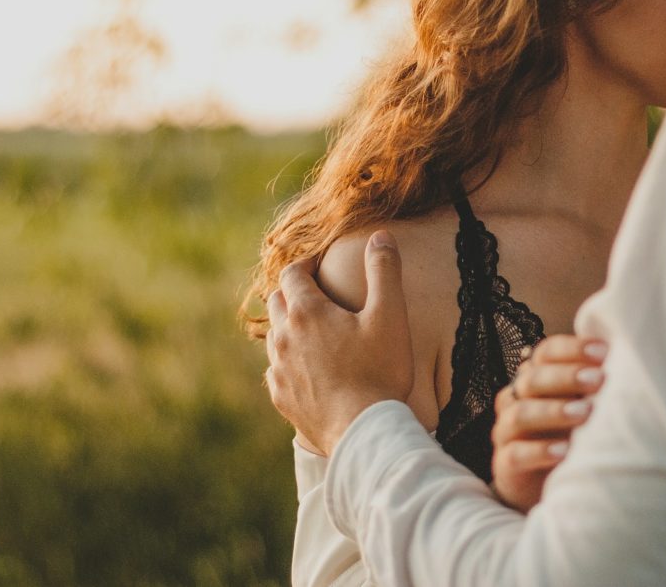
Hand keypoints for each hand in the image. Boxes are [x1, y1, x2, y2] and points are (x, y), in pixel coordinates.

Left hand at [265, 231, 413, 454]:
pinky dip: (288, 361)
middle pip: (276, 301)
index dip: (304, 264)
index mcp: (307, 311)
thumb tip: (380, 235)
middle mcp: (284, 337)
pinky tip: (308, 369)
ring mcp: (279, 369)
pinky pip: (276, 370)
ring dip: (289, 326)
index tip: (319, 264)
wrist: (363, 431)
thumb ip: (384, 271)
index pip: (291, 273)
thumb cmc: (380, 371)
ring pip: (274, 336)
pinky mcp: (281, 397)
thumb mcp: (390, 315)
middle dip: (292, 292)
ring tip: (313, 331)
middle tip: (315, 293)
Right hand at [491, 335, 607, 512]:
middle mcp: (515, 399)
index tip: (604, 352)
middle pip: (532, 379)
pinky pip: (516, 454)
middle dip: (567, 377)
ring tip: (586, 413)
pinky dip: (540, 451)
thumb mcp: (584, 405)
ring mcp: (507, 431)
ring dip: (554, 411)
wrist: (546, 485)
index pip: (545, 353)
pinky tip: (564, 452)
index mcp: (534, 377)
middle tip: (599, 380)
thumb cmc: (572, 435)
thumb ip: (596, 383)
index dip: (572, 350)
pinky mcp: (505, 463)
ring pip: (521, 414)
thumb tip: (631, 356)